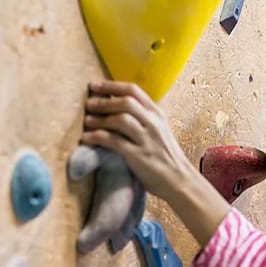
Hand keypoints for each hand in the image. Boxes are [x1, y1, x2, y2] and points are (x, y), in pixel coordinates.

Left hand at [80, 80, 231, 246]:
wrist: (179, 180)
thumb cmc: (165, 156)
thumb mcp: (158, 130)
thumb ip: (142, 118)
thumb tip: (115, 106)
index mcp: (157, 114)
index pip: (134, 91)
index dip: (111, 86)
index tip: (95, 86)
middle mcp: (153, 123)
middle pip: (126, 102)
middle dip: (104, 101)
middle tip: (88, 103)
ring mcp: (147, 139)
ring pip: (120, 119)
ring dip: (100, 118)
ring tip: (87, 121)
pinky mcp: (139, 156)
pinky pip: (114, 141)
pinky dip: (97, 137)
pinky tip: (86, 138)